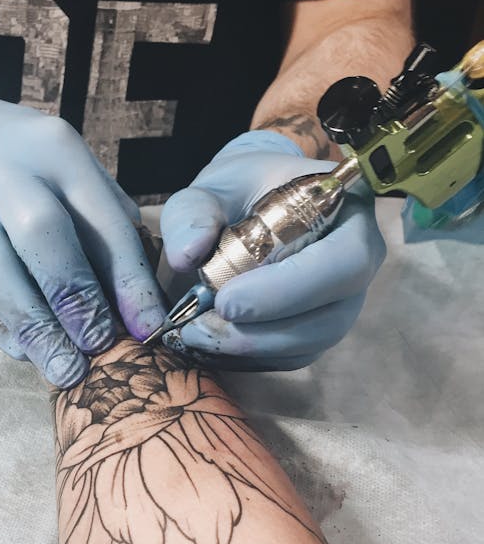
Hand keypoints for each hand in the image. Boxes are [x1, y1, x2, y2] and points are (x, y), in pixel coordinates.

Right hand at [0, 81, 165, 386]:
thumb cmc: (30, 166)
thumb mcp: (74, 173)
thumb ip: (107, 228)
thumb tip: (140, 305)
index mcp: (58, 151)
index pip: (102, 221)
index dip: (130, 280)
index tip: (150, 328)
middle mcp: (6, 171)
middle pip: (41, 234)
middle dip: (75, 299)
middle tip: (100, 348)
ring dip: (35, 328)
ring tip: (64, 370)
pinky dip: (0, 328)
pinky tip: (26, 351)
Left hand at [160, 131, 385, 369]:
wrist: (248, 206)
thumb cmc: (242, 189)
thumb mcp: (214, 185)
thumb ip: (194, 211)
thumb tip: (186, 254)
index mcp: (349, 214)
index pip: (344, 261)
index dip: (288, 289)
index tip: (226, 300)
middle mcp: (357, 265)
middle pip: (330, 318)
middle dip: (263, 333)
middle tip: (200, 329)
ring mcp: (340, 304)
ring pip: (309, 345)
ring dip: (249, 349)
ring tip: (194, 334)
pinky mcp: (316, 332)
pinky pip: (290, 358)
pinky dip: (246, 357)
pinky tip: (208, 341)